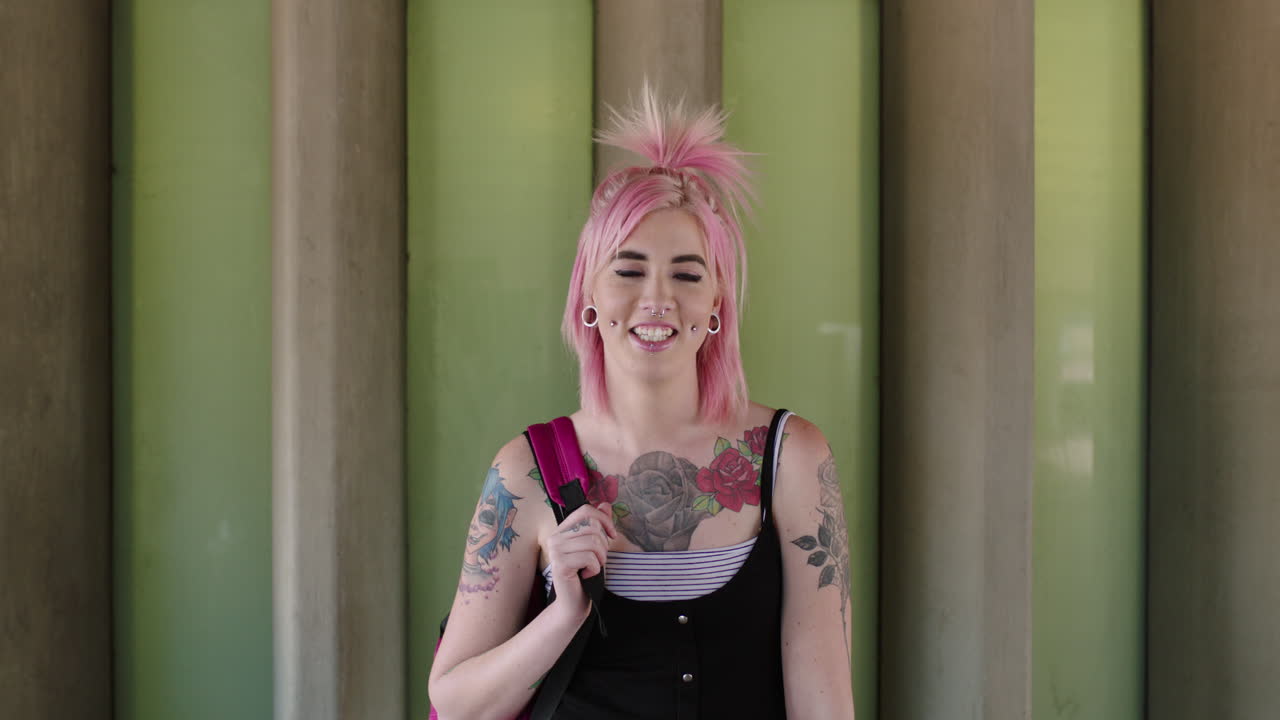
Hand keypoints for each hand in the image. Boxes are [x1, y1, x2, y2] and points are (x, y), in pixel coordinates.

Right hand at [542, 503, 616, 620]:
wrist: (573, 603)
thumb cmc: (585, 575)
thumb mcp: (595, 547)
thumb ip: (599, 526)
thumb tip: (605, 504)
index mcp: (562, 530)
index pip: (585, 510)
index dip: (604, 519)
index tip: (612, 535)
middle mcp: (555, 537)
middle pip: (592, 526)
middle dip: (603, 544)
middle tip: (597, 559)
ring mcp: (555, 550)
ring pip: (592, 541)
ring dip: (600, 558)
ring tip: (593, 567)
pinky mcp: (560, 564)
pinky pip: (589, 557)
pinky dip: (595, 568)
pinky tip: (588, 575)